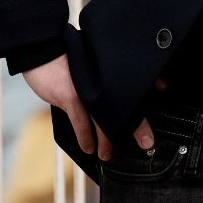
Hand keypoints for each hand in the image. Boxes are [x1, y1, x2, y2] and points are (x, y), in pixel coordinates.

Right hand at [22, 52, 153, 161]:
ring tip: (108, 154)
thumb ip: (116, 75)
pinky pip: (81, 123)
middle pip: (125, 109)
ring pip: (103, 121)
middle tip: (147, 143)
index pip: (137, 90)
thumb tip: (153, 85)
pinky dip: (86, 137)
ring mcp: (88, 90)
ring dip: (107, 141)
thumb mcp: (96, 62)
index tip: (157, 118)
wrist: (44, 48)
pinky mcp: (71, 97)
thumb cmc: (70, 56)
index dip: (149, 102)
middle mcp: (104, 82)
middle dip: (138, 128)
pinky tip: (88, 148)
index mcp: (112, 74)